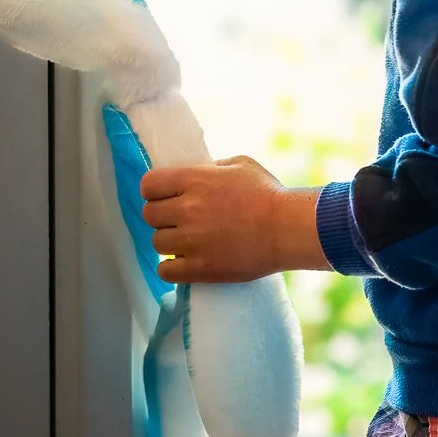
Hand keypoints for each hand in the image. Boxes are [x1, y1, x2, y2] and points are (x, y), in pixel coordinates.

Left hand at [140, 154, 331, 282]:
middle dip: (162, 216)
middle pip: (149, 215)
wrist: (289, 229)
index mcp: (194, 180)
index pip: (148, 185)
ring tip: (186, 242)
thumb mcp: (241, 165)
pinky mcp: (201, 268)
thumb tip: (195, 174)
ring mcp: (192, 241)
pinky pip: (165, 270)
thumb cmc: (269, 194)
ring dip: (169, 242)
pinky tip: (185, 262)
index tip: (165, 196)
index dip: (155, 190)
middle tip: (179, 220)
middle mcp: (188, 209)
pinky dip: (172, 267)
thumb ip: (211, 168)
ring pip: (156, 243)